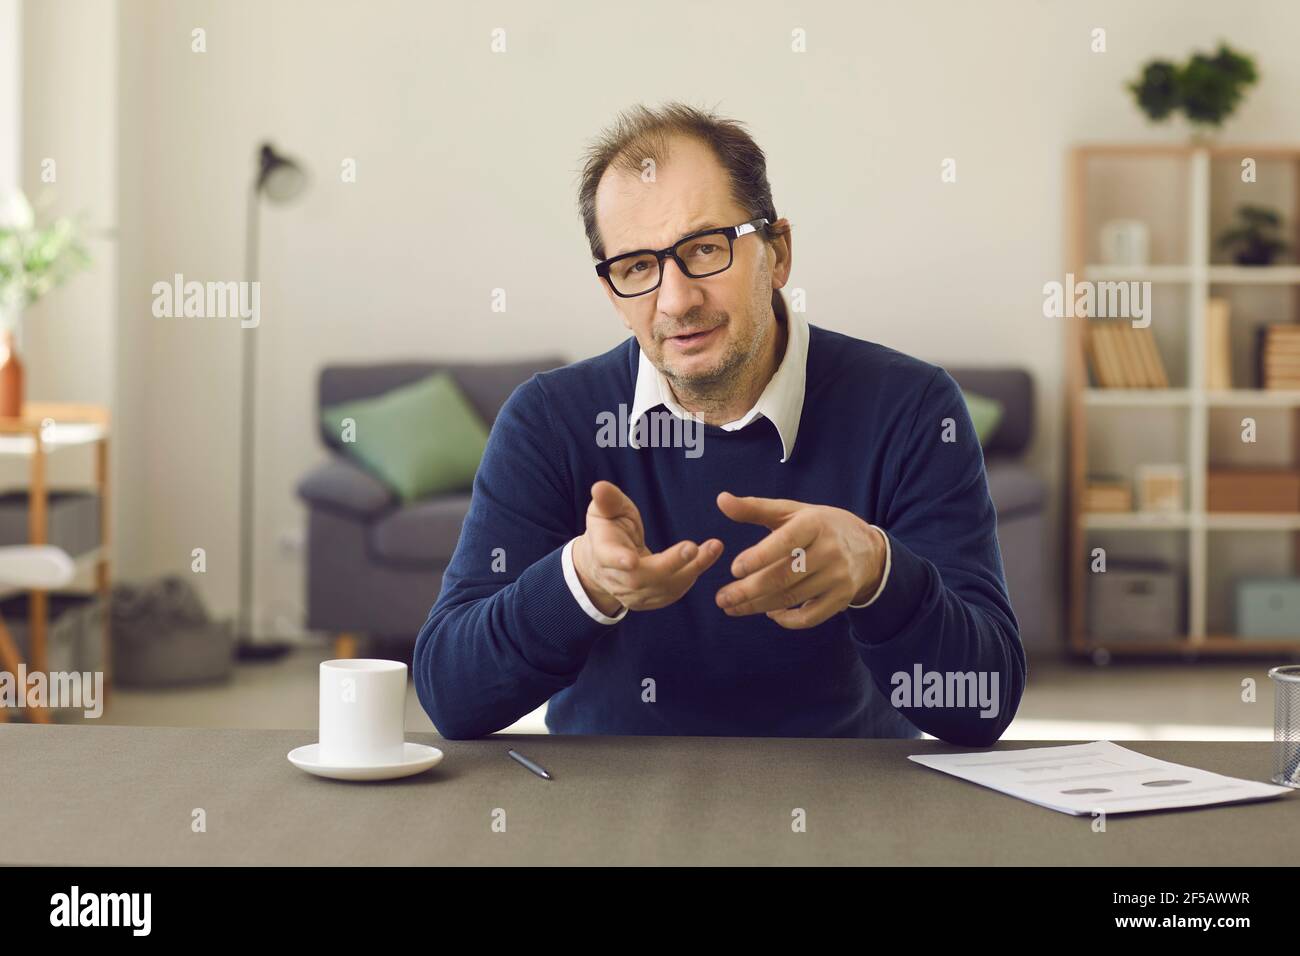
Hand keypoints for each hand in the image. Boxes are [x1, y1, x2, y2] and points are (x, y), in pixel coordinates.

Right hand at [571, 480, 723, 614]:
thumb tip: (599, 486)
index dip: (618, 560)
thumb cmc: (607, 530)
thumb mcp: (603, 511)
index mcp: (602, 553)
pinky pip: (673, 592)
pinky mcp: (649, 601)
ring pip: (664, 587)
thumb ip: (607, 500)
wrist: (603, 564)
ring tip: (714, 547)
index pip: (608, 558)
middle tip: (693, 547)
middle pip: (642, 578)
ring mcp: (633, 595)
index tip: (631, 560)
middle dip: (669, 564)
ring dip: (692, 568)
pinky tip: (706, 557)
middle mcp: (617, 579)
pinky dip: (692, 575)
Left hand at [713, 491, 885, 628]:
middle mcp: (829, 550)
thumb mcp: (792, 512)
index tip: (733, 569)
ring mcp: (837, 577)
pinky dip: (787, 620)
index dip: (759, 556)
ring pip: (792, 597)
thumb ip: (755, 507)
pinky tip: (768, 613)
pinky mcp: (842, 598)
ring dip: (758, 606)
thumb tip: (721, 500)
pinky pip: (810, 617)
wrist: (868, 549)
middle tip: (721, 599)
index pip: (785, 541)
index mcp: (814, 524)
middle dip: (748, 590)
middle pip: (784, 576)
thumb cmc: (819, 526)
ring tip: (732, 607)